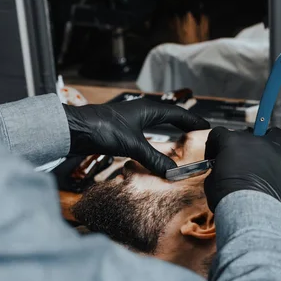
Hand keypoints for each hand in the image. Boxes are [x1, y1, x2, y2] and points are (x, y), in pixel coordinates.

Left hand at [63, 99, 208, 175]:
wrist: (74, 130)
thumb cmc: (102, 129)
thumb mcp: (132, 145)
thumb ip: (154, 158)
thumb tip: (173, 171)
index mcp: (147, 109)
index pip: (176, 113)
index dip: (192, 121)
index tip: (206, 127)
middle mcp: (140, 112)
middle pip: (168, 116)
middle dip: (183, 124)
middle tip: (196, 132)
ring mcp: (129, 120)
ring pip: (155, 124)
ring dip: (168, 130)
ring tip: (180, 139)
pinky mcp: (120, 130)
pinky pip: (144, 133)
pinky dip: (154, 140)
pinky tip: (154, 147)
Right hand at [204, 127, 280, 210]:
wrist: (250, 212)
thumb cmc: (228, 199)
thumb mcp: (211, 181)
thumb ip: (218, 168)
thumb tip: (222, 170)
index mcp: (230, 141)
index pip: (219, 133)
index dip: (215, 145)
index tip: (216, 156)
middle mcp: (253, 140)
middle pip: (246, 134)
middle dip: (242, 147)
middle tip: (240, 162)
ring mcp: (273, 148)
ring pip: (274, 134)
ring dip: (268, 143)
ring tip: (264, 158)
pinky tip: (278, 168)